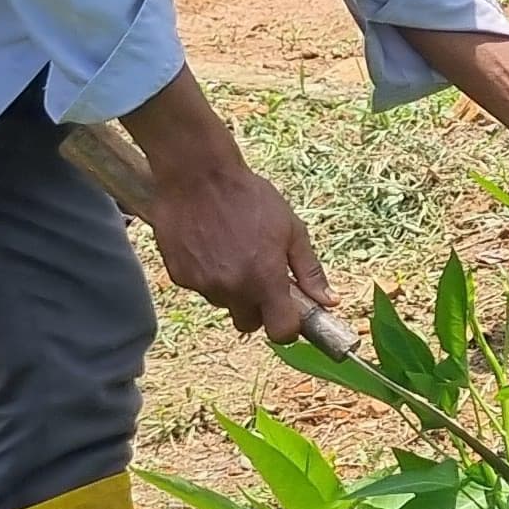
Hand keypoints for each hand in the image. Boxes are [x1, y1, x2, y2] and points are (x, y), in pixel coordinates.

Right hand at [147, 149, 331, 343]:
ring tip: (234, 251)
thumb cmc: (251, 198)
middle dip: (259, 310)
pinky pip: (201, 288)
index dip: (288, 327)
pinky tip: (211, 246)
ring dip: (233, 290)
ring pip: (224, 304)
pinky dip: (209, 276)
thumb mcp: (292, 229)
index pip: (281, 332)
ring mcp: (203, 284)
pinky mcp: (179, 276)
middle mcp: (232, 288)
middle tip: (262, 279)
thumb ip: (310, 270)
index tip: (290, 313)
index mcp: (265, 279)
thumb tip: (329, 301)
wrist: (197, 176)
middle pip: (249, 323)